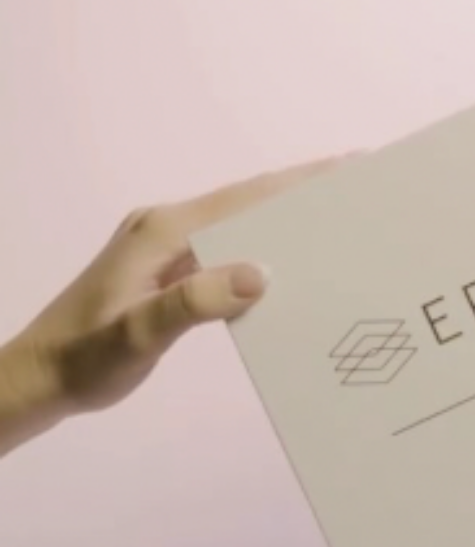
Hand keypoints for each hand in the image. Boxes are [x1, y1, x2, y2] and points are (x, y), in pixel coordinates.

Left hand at [0, 155, 341, 453]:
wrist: (43, 377)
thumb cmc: (86, 358)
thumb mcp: (137, 334)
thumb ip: (193, 302)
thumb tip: (261, 274)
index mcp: (163, 232)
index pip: (243, 199)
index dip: (298, 184)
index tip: (347, 168)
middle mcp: (168, 230)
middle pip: (247, 204)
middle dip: (304, 196)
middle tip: (359, 193)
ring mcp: (169, 250)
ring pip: (241, 229)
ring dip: (287, 225)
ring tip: (339, 228)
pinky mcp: (172, 273)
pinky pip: (229, 254)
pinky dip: (264, 254)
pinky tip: (291, 270)